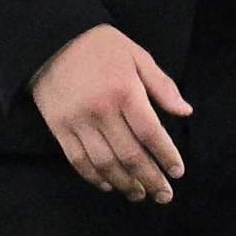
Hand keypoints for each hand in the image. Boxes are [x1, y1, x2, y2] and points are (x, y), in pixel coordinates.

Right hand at [32, 24, 188, 203]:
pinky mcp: (58, 128)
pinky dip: (94, 177)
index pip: (151, 133)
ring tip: (140, 195)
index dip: (166, 156)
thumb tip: (185, 112)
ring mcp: (77, 121)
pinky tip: (109, 185)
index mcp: (125, 92)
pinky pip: (78, 160)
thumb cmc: (101, 46)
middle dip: (150, 178)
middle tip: (164, 195)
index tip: (177, 172)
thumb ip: (162, 85)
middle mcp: (102, 110)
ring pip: (104, 163)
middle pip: (130, 154)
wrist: (51, 40)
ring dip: (125, 183)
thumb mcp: (137, 56)